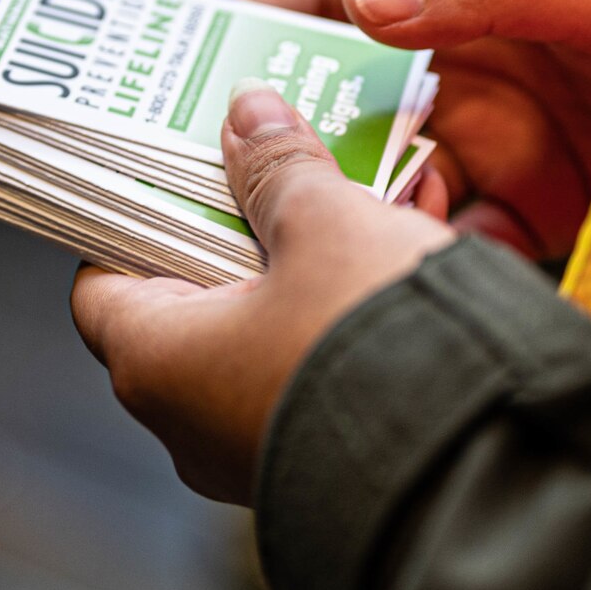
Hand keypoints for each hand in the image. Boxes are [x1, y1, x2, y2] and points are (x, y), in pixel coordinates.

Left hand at [71, 82, 456, 504]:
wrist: (488, 474)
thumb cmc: (378, 353)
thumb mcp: (328, 227)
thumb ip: (280, 168)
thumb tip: (248, 115)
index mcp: (157, 363)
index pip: (103, 283)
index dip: (139, 218)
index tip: (187, 170)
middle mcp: (192, 424)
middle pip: (197, 299)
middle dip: (251, 224)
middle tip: (291, 167)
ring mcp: (258, 454)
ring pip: (271, 330)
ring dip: (317, 260)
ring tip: (378, 194)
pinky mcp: (327, 466)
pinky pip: (322, 369)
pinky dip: (353, 311)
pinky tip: (414, 250)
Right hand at [240, 0, 590, 257]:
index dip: (259, 26)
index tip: (195, 73)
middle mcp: (474, 74)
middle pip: (346, 109)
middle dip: (300, 150)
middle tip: (250, 193)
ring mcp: (503, 151)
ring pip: (390, 189)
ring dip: (368, 218)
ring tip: (358, 244)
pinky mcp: (539, 221)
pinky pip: (454, 248)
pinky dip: (434, 265)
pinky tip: (435, 277)